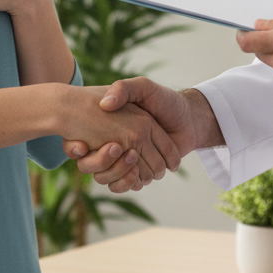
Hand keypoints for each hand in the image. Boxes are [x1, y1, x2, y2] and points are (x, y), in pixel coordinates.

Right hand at [69, 78, 220, 192]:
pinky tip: (136, 173)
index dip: (83, 147)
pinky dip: (130, 182)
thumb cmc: (165, 100)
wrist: (189, 117)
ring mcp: (129, 160)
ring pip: (112, 178)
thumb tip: (105, 105)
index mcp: (114, 127)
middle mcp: (119, 145)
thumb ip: (123, 89)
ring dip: (119, 173)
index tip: (83, 145)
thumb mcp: (142, 87)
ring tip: (129, 156)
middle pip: (100, 165)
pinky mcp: (141, 172)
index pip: (88, 145)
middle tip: (114, 147)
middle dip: (103, 162)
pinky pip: (127, 185)